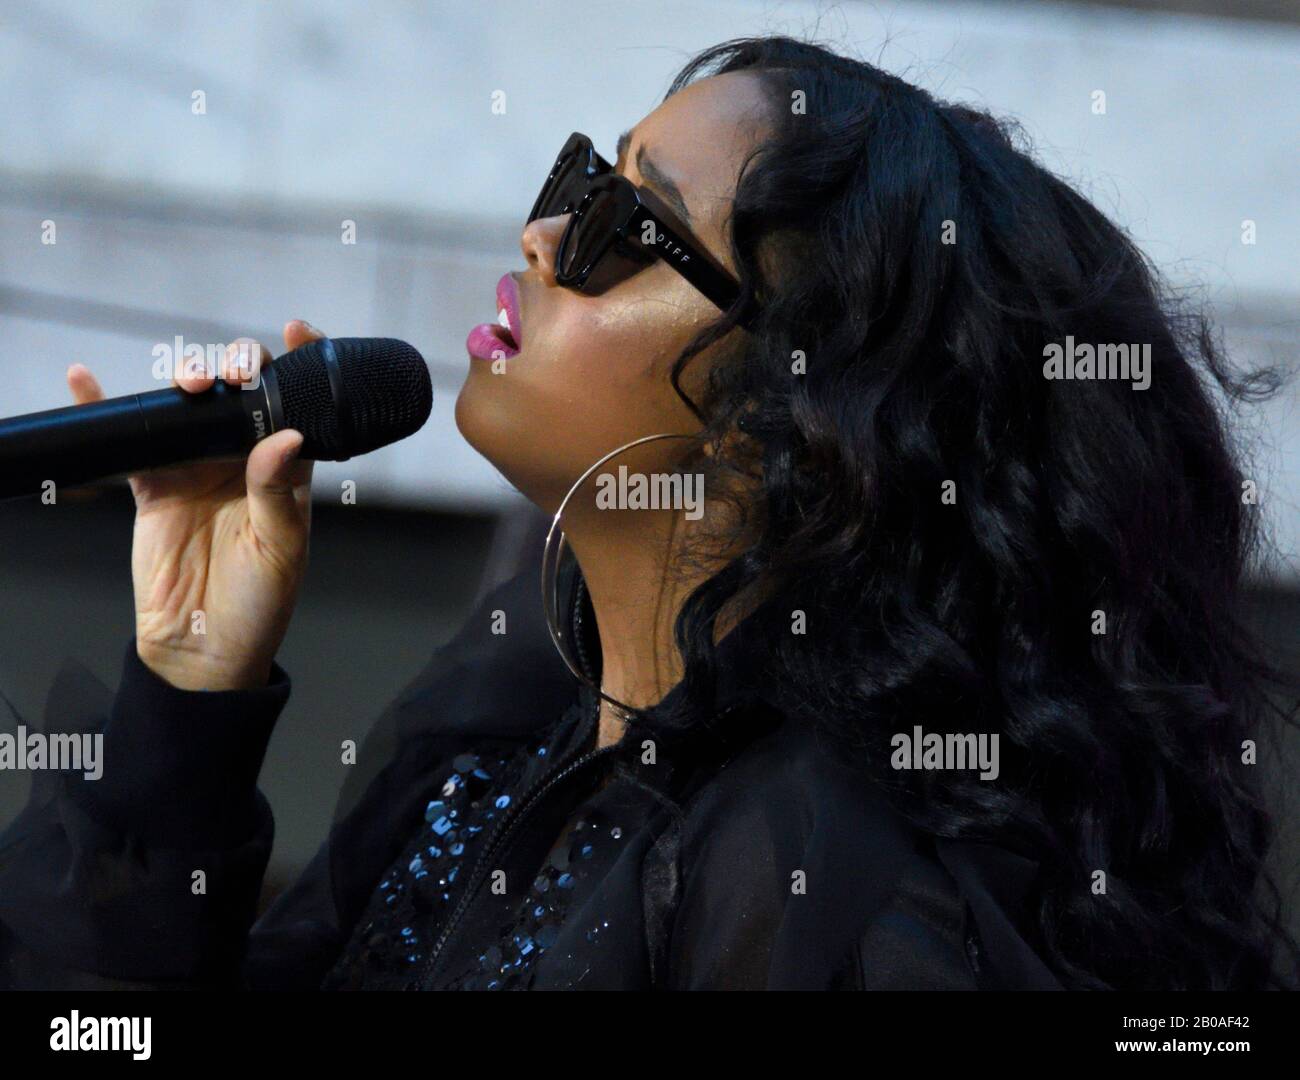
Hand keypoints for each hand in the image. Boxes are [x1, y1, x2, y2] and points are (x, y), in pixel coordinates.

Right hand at [66, 321, 322, 688]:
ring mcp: (198, 468)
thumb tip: (284, 439)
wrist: (203, 648)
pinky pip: (133, 440)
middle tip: (229, 374)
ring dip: (185, 379)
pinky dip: (107, 409)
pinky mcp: (154, 484)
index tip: (296, 331)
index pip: (299, 406)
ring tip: (185, 382)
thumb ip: (278, 493)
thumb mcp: (281, 550)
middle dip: (234, 367)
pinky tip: (88, 381)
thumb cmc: (259, 604)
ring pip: (191, 406)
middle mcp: (246, 461)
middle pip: (240, 393)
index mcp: (288, 472)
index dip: (300, 363)